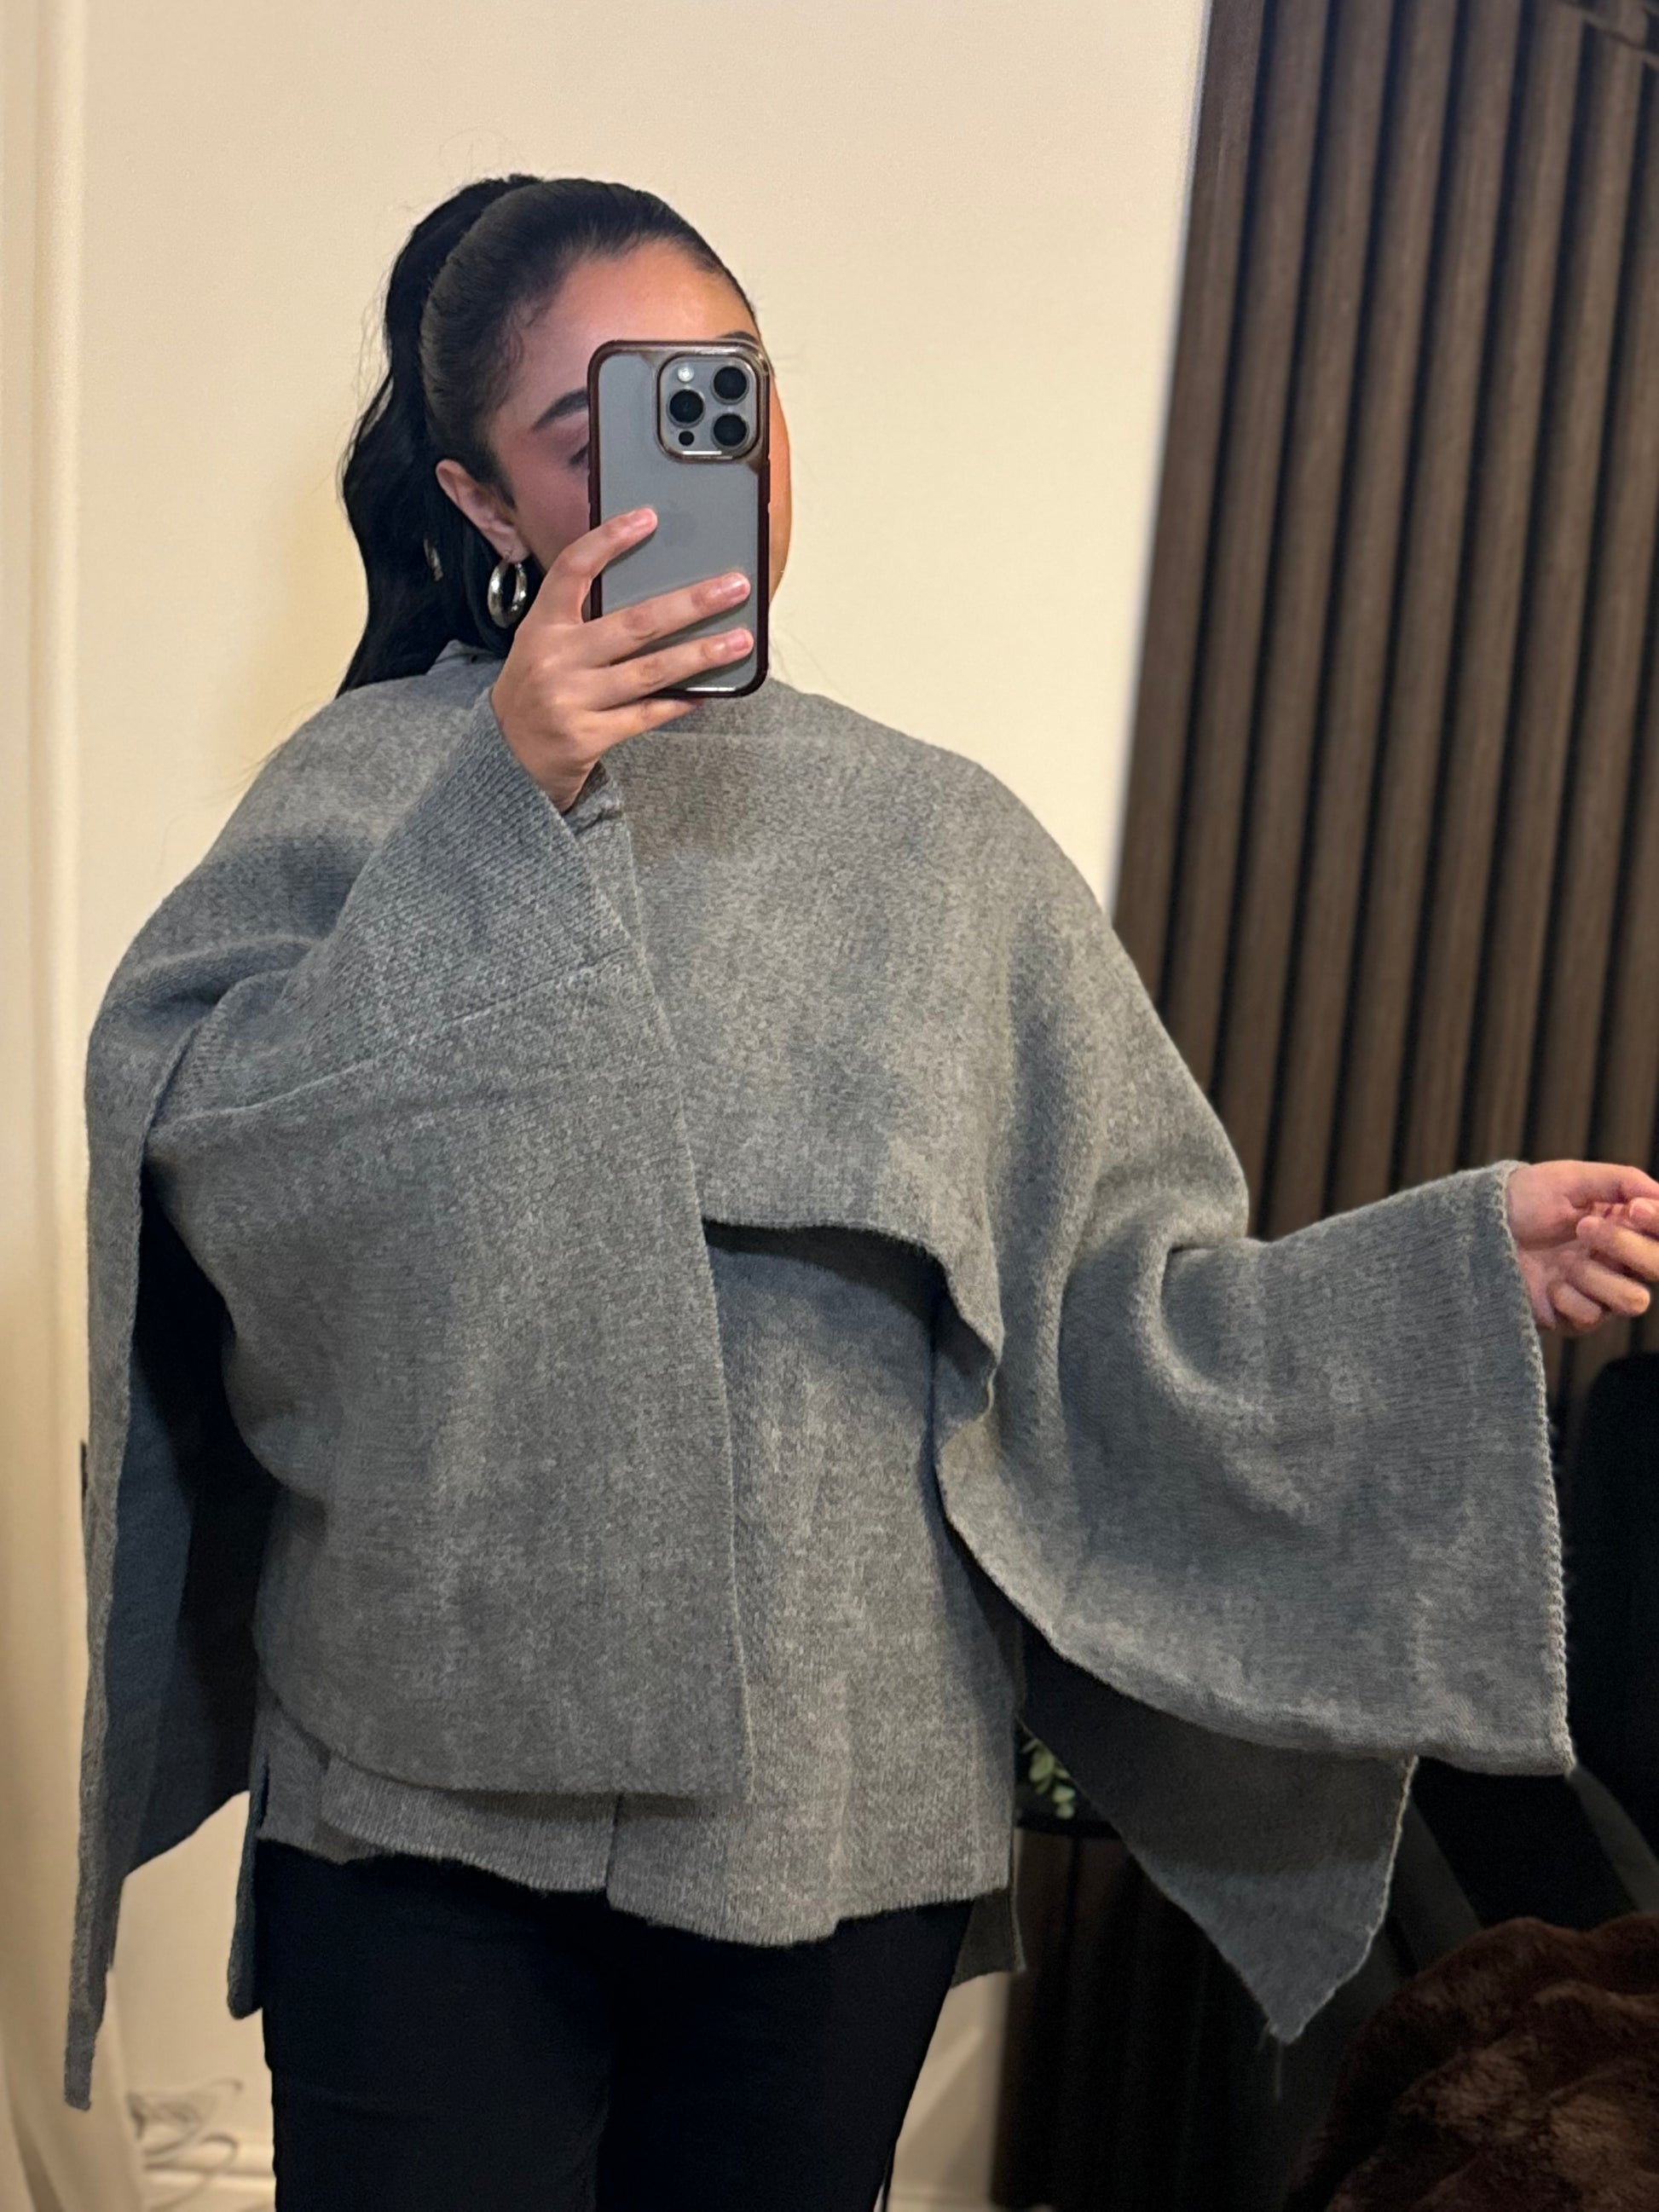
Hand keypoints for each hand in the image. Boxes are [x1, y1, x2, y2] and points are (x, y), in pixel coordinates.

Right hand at [489, 507, 753, 809]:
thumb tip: (657, 595)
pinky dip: (679, 701)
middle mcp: (555, 658)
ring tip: (740, 641)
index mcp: (542, 626)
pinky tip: (708, 690)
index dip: (608, 540)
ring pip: (650, 671)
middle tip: (734, 587)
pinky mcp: (588, 737)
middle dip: (690, 604)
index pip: (573, 569)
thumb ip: (582, 621)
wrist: (506, 759)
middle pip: (634, 623)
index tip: (648, 518)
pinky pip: (646, 714)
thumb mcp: (543, 646)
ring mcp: (571, 699)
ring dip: (700, 654)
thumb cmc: (536, 692)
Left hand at [1503, 1160, 1658, 1334]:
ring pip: (1634, 1301)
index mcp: (1627, 1226)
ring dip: (1598, 1276)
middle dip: (1626, 1246)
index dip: (1658, 1222)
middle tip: (1584, 1227)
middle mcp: (1620, 1261)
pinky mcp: (1575, 1318)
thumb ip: (1621, 1181)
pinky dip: (1569, 1296)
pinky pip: (1592, 1317)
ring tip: (1565, 1261)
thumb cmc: (1525, 1199)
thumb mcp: (1570, 1179)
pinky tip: (1548, 1282)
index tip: (1634, 1209)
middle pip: (1658, 1268)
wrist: (1478, 1229)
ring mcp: (1599, 1292)